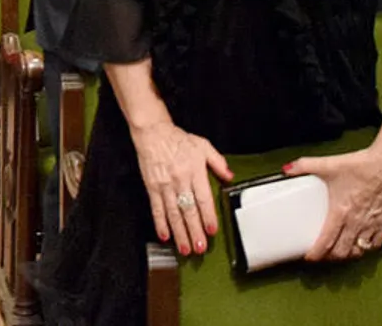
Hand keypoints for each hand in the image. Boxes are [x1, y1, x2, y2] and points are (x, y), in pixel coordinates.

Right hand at [128, 118, 231, 255]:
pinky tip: (165, 235)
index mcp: (195, 171)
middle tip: (200, 248)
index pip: (203, 198)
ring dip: (180, 233)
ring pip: (173, 214)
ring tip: (185, 248)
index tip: (212, 230)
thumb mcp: (203, 145)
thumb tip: (230, 176)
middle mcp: (180, 180)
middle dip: (194, 231)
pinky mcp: (152, 187)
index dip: (208, 216)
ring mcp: (165, 185)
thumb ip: (218, 162)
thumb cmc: (178, 139)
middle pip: (189, 210)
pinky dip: (160, 223)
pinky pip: (156, 208)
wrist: (152, 133)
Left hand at [285, 122, 381, 260]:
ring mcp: (370, 223)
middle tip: (322, 255)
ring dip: (348, 254)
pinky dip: (367, 247)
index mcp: (341, 211)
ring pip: (358, 250)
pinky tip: (361, 244)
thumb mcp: (329, 164)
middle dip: (330, 257)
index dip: (316, 253)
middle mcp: (356, 221)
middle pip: (342, 251)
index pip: (326, 241)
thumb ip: (305, 166)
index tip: (310, 257)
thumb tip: (288, 168)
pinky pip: (375, 243)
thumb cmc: (361, 165)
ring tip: (339, 252)